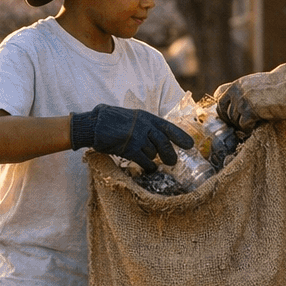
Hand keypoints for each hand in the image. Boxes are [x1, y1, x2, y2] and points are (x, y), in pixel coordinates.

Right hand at [69, 104, 193, 173]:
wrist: (94, 125)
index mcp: (146, 117)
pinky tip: (148, 168)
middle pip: (164, 143)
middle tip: (172, 161)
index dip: (181, 137)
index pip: (168, 127)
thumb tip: (157, 137)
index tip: (190, 145)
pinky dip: (149, 167)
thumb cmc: (111, 120)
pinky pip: (146, 161)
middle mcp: (145, 126)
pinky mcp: (130, 149)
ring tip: (151, 161)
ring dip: (153, 159)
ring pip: (154, 153)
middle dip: (170, 154)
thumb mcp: (132, 117)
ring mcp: (138, 138)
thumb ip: (145, 125)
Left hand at [215, 63, 285, 130]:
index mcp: (240, 82)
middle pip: (223, 110)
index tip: (229, 114)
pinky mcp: (251, 110)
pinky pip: (243, 126)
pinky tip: (258, 126)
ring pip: (233, 119)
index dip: (223, 107)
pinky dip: (249, 129)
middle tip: (241, 125)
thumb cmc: (284, 86)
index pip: (219, 95)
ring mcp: (243, 100)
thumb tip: (237, 102)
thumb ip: (247, 91)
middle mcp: (238, 89)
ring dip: (242, 125)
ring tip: (254, 124)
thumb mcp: (261, 84)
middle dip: (231, 119)